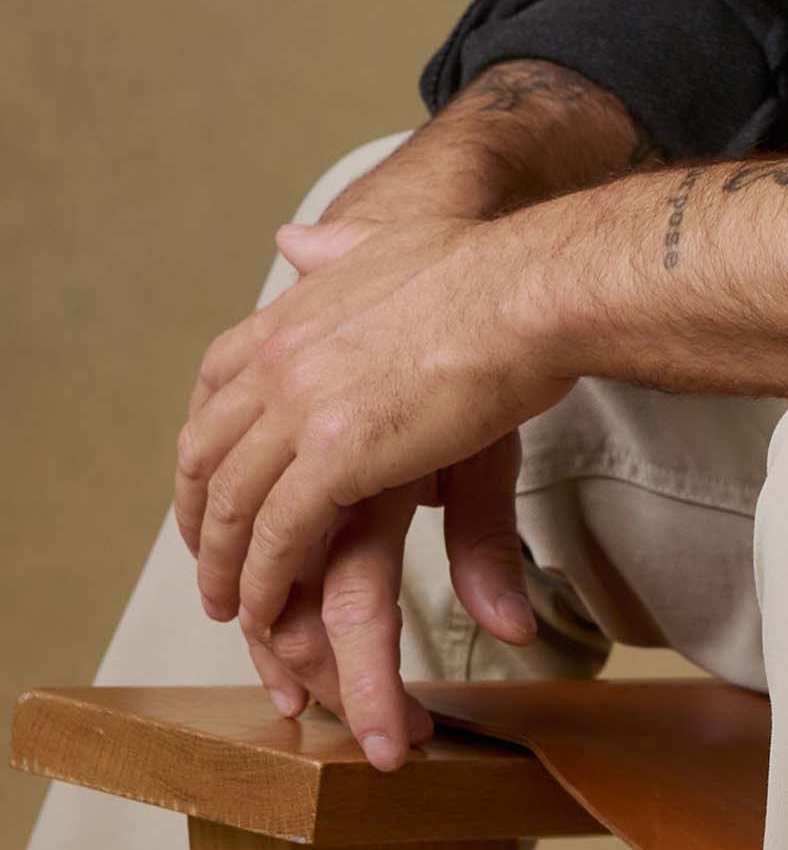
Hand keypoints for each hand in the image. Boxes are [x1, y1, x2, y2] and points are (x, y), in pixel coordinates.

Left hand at [175, 208, 570, 707]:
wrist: (525, 286)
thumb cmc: (486, 266)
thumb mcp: (386, 243)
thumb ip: (336, 247)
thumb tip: (293, 238)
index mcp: (291, 314)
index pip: (214, 386)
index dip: (205, 445)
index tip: (211, 484)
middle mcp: (278, 362)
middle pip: (205, 455)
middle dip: (201, 517)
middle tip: (211, 563)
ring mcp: (299, 409)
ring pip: (234, 506)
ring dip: (226, 566)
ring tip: (235, 609)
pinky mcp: (334, 458)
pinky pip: (280, 535)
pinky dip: (267, 581)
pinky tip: (272, 611)